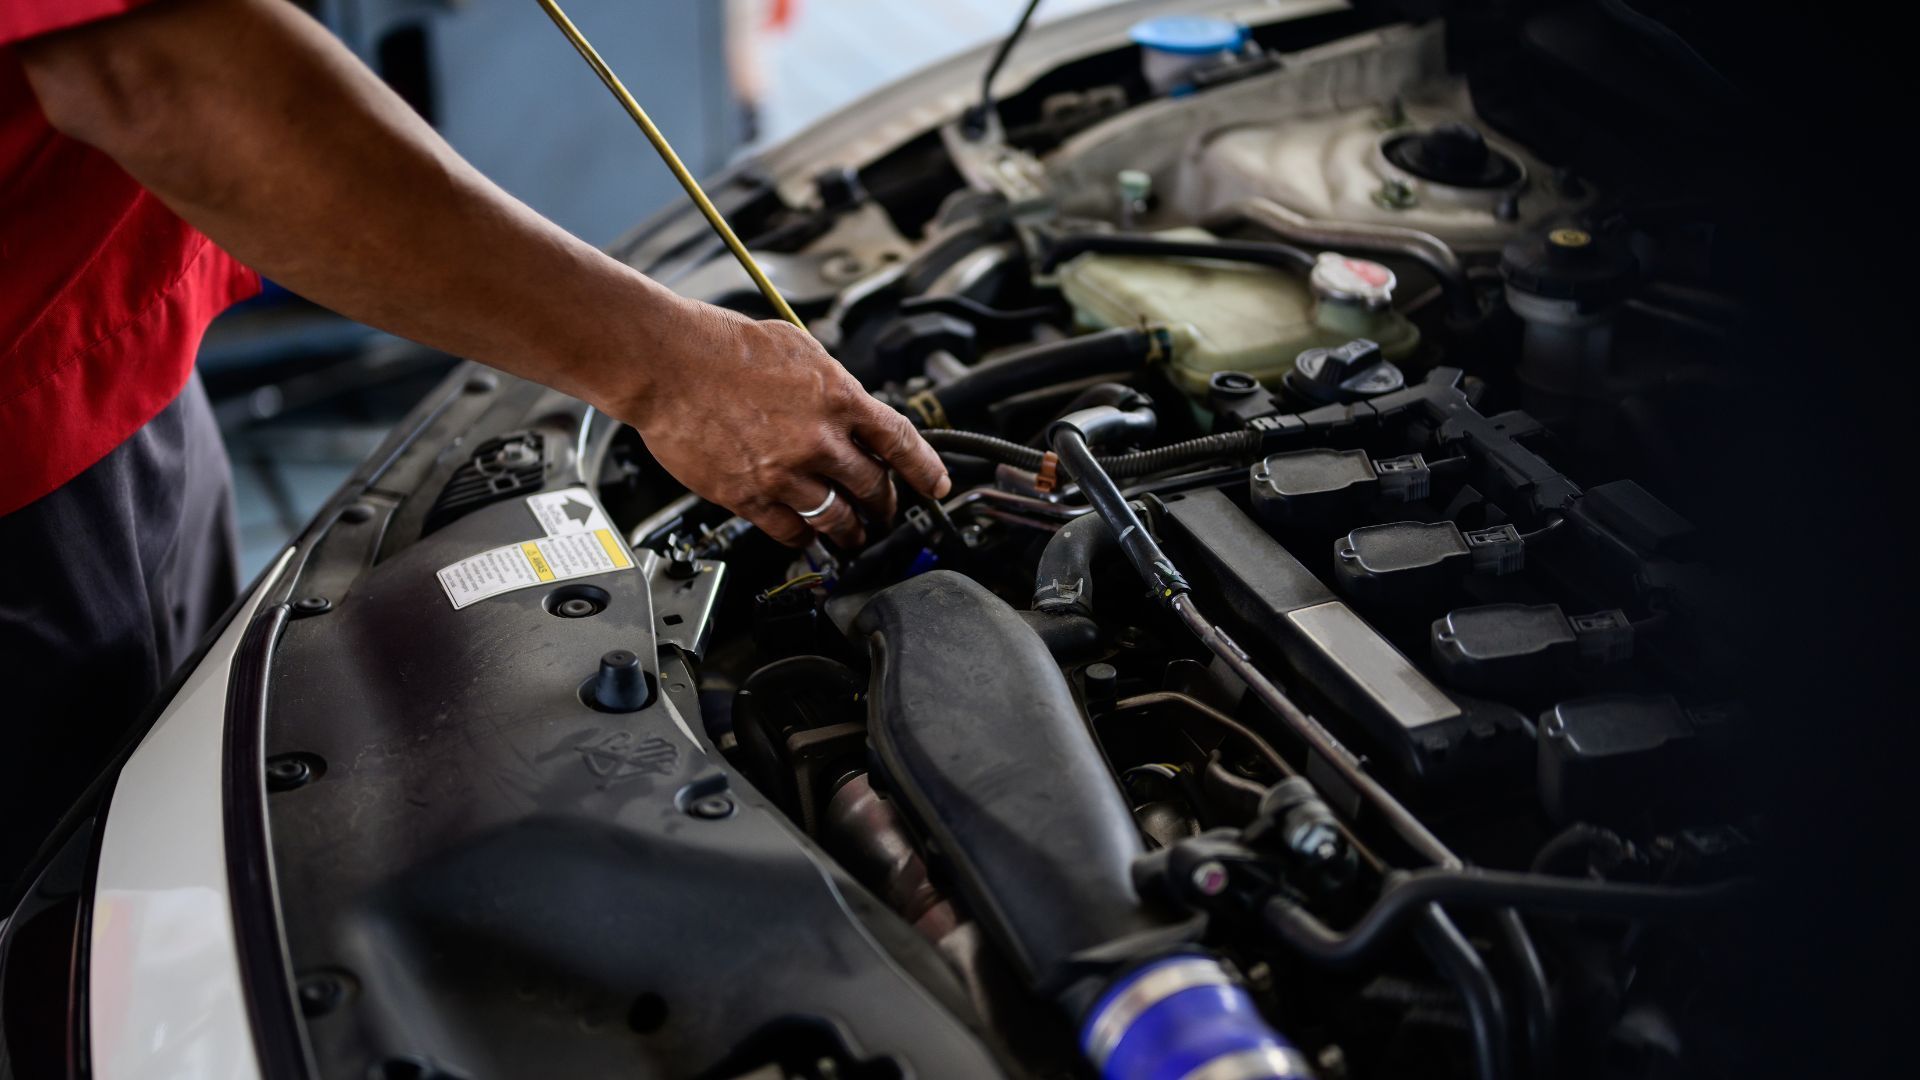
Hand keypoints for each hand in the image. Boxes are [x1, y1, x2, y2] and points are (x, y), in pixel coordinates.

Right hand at [600, 298, 950, 547]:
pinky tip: (807, 537)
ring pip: (836, 519)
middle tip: (887, 513)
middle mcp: (818, 439)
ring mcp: (784, 472)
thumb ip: (831, 384)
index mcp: (838, 397)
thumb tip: (849, 407)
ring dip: (850, 531)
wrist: (666, 361)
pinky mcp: (749, 495)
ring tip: (853, 536)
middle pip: (873, 488)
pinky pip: (790, 531)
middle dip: (886, 506)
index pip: (900, 442)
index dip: (925, 469)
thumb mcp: (797, 348)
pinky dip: (805, 538)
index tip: (936, 485)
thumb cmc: (721, 344)